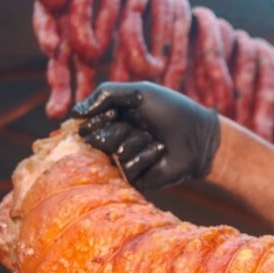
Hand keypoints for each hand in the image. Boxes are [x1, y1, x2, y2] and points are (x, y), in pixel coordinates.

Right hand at [71, 81, 220, 189]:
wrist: (199, 134)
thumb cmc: (171, 110)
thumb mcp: (138, 92)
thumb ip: (104, 94)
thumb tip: (75, 114)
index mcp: (108, 121)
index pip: (84, 123)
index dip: (98, 117)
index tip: (115, 112)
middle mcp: (111, 141)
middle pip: (94, 139)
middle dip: (119, 129)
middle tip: (141, 126)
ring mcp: (122, 162)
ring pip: (113, 153)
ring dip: (137, 141)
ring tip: (154, 138)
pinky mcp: (135, 179)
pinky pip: (128, 168)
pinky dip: (146, 155)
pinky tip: (160, 150)